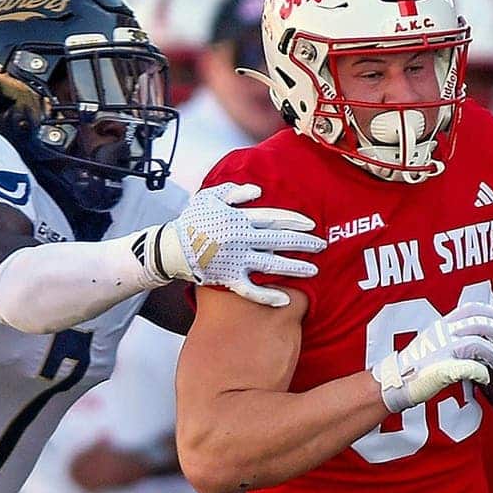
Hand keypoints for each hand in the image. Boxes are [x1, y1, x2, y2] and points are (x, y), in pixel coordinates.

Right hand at [148, 183, 325, 306]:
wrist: (170, 248)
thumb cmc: (192, 220)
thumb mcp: (210, 196)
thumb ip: (235, 192)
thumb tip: (259, 192)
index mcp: (238, 219)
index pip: (274, 218)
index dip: (294, 221)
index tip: (312, 225)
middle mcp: (241, 239)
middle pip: (279, 240)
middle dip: (303, 243)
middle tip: (322, 246)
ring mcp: (235, 261)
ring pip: (272, 265)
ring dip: (294, 268)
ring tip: (313, 270)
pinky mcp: (228, 279)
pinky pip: (251, 290)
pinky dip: (267, 296)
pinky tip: (285, 300)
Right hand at [372, 302, 492, 412]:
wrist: (397, 382)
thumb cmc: (417, 365)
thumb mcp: (433, 341)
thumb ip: (452, 335)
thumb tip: (479, 337)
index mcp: (442, 324)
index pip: (472, 308)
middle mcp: (444, 333)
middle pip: (481, 323)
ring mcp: (444, 350)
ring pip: (480, 343)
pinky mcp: (445, 369)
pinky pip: (473, 367)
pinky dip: (483, 372)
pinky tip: (485, 378)